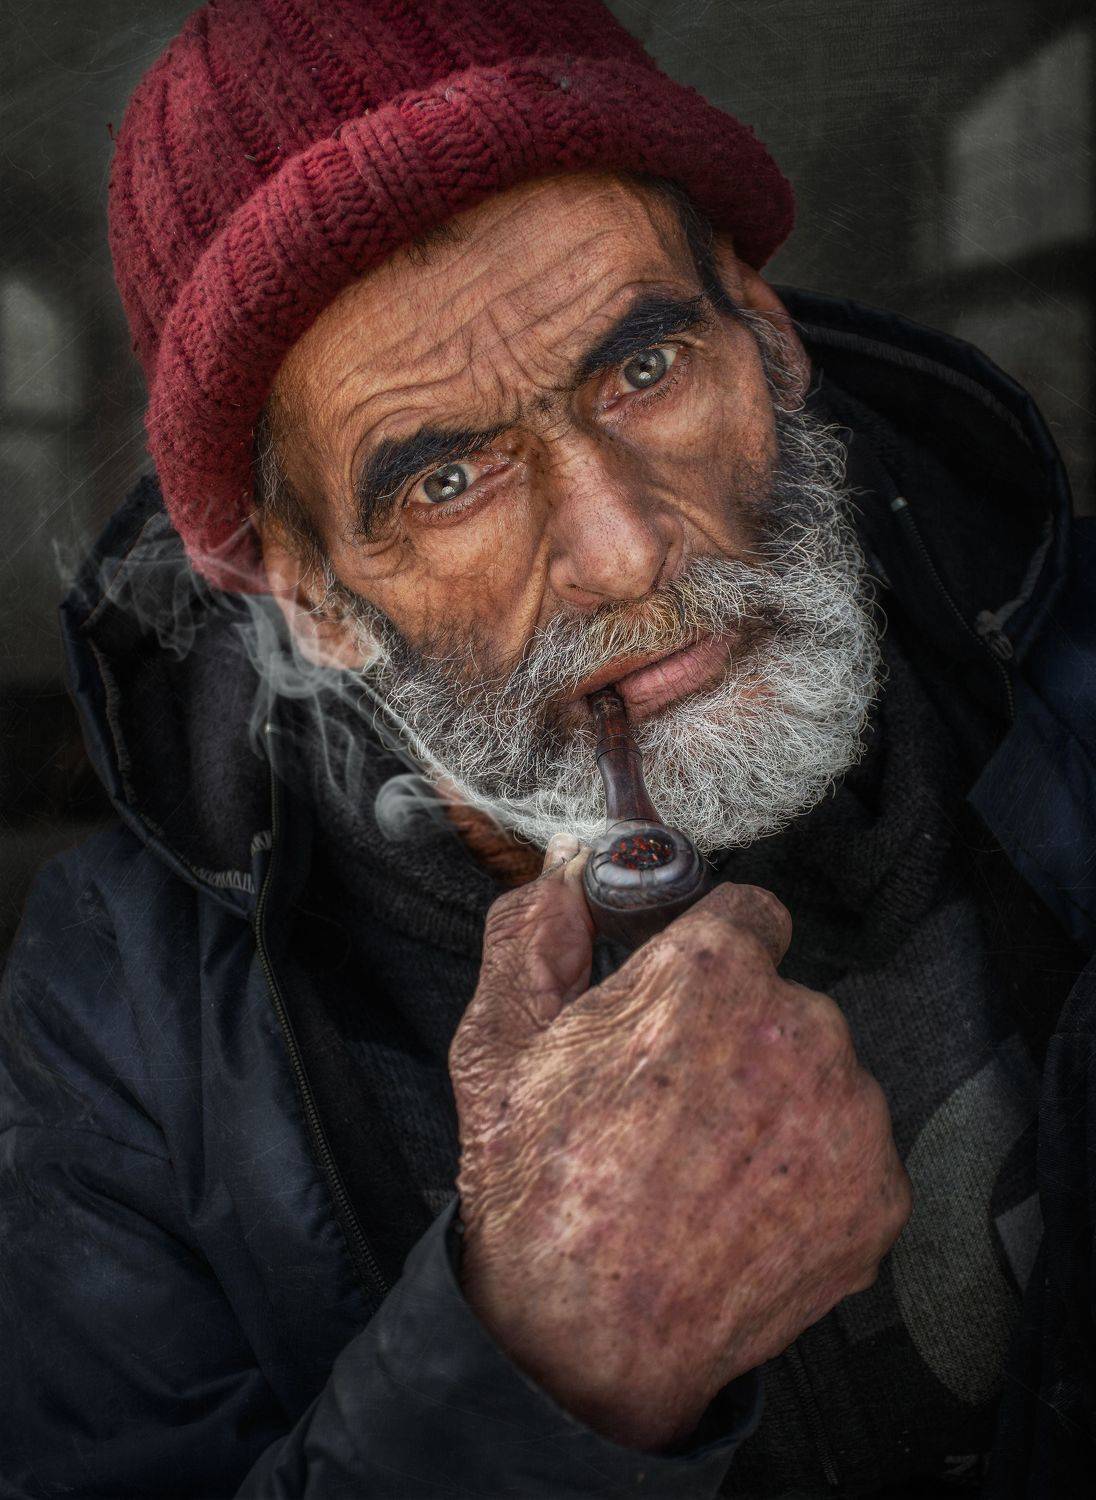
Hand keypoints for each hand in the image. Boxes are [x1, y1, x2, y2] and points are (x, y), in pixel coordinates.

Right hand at [450, 840, 910, 1450]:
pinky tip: (743, 1211)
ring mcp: (849, 1114)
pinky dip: (809, 1177)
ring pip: (824, 1078)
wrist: (584, 1341)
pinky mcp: (878, 1193)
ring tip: (705, 1168)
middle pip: (786, 1002)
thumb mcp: (499, 1043)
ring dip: (781, 1105)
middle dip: (740, 1036)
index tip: (685, 1000)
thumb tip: (566, 869)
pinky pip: (850, 1155)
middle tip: (674, 1104)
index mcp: (712, 971)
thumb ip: (533, 933)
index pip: (750, 914)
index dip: (711, 955)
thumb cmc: (537, 1188)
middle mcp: (801, 1025)